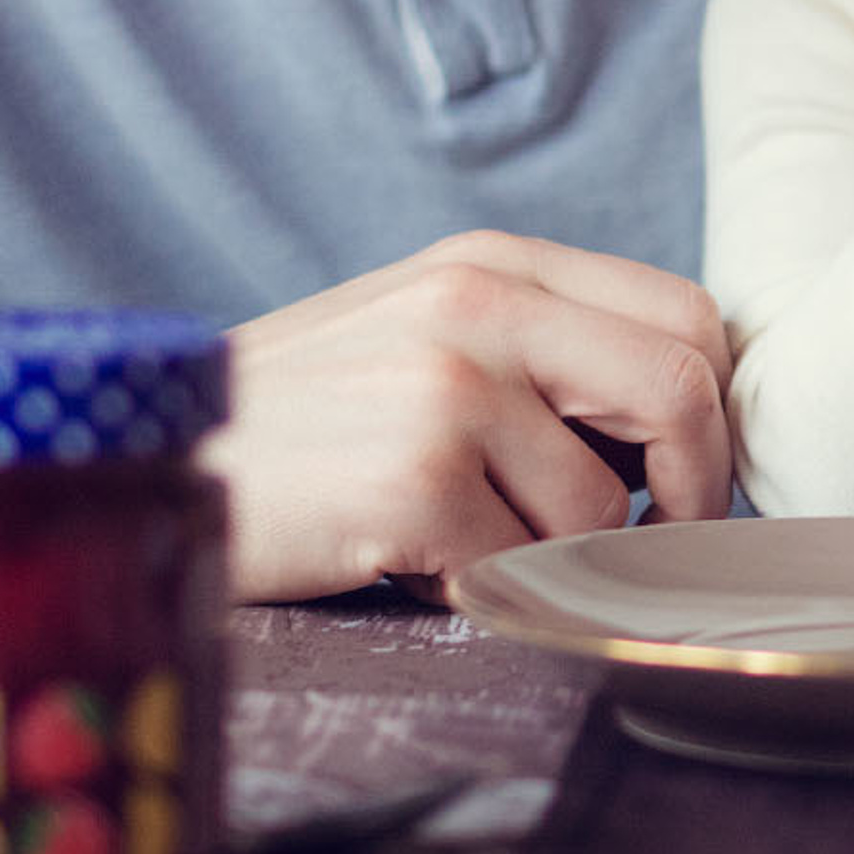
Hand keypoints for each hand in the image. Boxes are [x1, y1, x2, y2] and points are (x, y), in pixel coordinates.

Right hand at [204, 232, 734, 602]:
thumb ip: (543, 353)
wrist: (143, 469)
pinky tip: (409, 566)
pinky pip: (523, 567)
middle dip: (692, 489)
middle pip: (683, 391)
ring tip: (458, 542)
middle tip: (647, 544)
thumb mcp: (425, 339)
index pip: (688, 315)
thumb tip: (685, 428)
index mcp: (496, 263)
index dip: (710, 411)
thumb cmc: (302, 426)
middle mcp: (480, 303)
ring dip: (550, 558)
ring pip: (603, 509)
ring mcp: (448, 386)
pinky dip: (482, 590)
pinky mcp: (414, 478)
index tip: (682, 478)